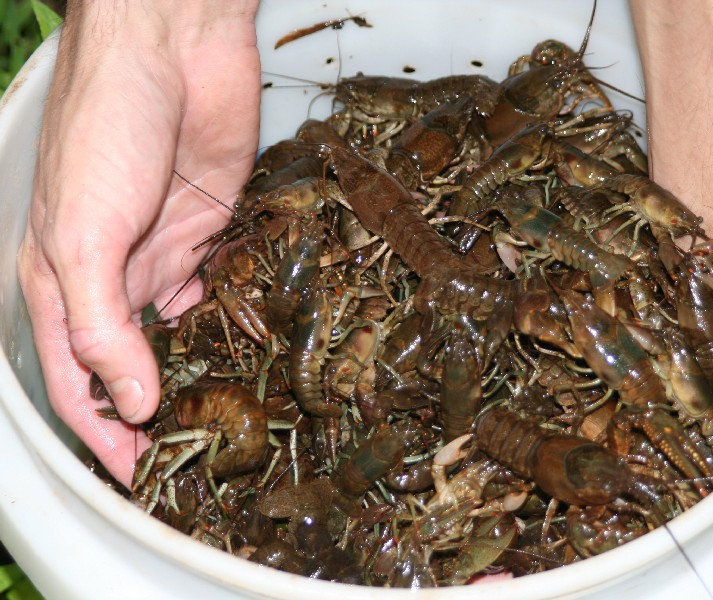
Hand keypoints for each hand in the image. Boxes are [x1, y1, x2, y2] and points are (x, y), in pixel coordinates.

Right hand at [17, 0, 260, 485]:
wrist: (173, 50)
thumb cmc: (106, 126)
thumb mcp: (82, 236)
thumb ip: (100, 324)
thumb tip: (129, 404)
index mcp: (62, 282)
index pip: (78, 379)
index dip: (103, 433)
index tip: (137, 475)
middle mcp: (114, 276)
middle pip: (132, 365)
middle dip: (156, 411)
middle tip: (198, 456)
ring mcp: (166, 255)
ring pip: (180, 334)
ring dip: (200, 371)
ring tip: (235, 416)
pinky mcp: (215, 233)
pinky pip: (223, 292)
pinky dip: (234, 322)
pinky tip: (255, 350)